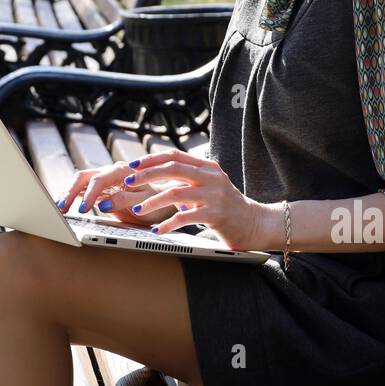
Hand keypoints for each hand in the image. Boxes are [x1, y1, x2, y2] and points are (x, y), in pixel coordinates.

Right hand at [56, 160, 175, 228]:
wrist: (163, 200)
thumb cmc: (156, 200)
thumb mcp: (144, 202)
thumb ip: (124, 200)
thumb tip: (103, 204)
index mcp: (122, 171)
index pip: (99, 180)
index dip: (89, 194)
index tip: (83, 209)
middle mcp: (110, 171)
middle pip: (84, 177)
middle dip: (71, 192)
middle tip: (62, 208)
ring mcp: (104, 179)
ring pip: (80, 181)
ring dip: (68, 193)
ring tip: (58, 208)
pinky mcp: (100, 189)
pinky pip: (82, 189)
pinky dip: (71, 196)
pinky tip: (63, 205)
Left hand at [81, 148, 272, 250]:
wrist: (256, 223)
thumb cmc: (226, 207)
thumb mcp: (208, 187)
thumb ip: (187, 180)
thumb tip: (156, 178)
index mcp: (206, 167)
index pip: (174, 155)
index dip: (151, 159)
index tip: (131, 166)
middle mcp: (211, 176)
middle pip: (173, 168)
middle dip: (146, 175)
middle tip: (128, 183)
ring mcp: (215, 195)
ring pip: (176, 193)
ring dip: (152, 201)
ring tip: (137, 210)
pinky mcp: (217, 215)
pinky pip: (186, 218)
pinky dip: (168, 224)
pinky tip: (157, 230)